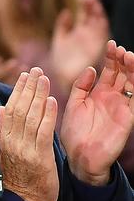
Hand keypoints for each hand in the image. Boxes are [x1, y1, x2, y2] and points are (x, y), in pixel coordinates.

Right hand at [0, 68, 58, 200]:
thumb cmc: (17, 177)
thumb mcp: (3, 152)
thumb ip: (2, 130)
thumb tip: (2, 109)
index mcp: (3, 140)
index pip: (10, 109)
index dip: (17, 91)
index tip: (25, 75)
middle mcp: (11, 142)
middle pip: (19, 109)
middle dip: (28, 88)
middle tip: (36, 70)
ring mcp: (24, 149)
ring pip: (31, 117)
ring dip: (38, 95)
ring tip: (44, 79)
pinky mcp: (39, 156)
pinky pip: (43, 131)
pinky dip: (47, 115)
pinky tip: (52, 100)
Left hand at [50, 0, 108, 91]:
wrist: (62, 77)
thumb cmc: (60, 62)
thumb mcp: (60, 40)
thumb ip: (63, 26)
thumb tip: (67, 11)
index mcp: (79, 34)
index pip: (86, 16)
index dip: (87, 7)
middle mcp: (88, 36)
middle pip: (94, 18)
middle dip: (93, 7)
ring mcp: (92, 41)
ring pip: (99, 24)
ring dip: (97, 13)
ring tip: (93, 2)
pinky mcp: (96, 48)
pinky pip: (102, 36)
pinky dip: (102, 26)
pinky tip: (98, 17)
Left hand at [60, 40, 133, 184]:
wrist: (80, 156)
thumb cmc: (74, 133)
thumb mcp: (73, 105)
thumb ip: (80, 87)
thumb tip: (90, 68)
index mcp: (98, 94)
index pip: (109, 71)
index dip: (111, 58)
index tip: (110, 44)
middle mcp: (112, 98)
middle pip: (122, 74)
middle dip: (122, 59)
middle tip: (119, 48)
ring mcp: (121, 107)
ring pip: (132, 83)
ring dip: (132, 70)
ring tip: (128, 55)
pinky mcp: (128, 118)